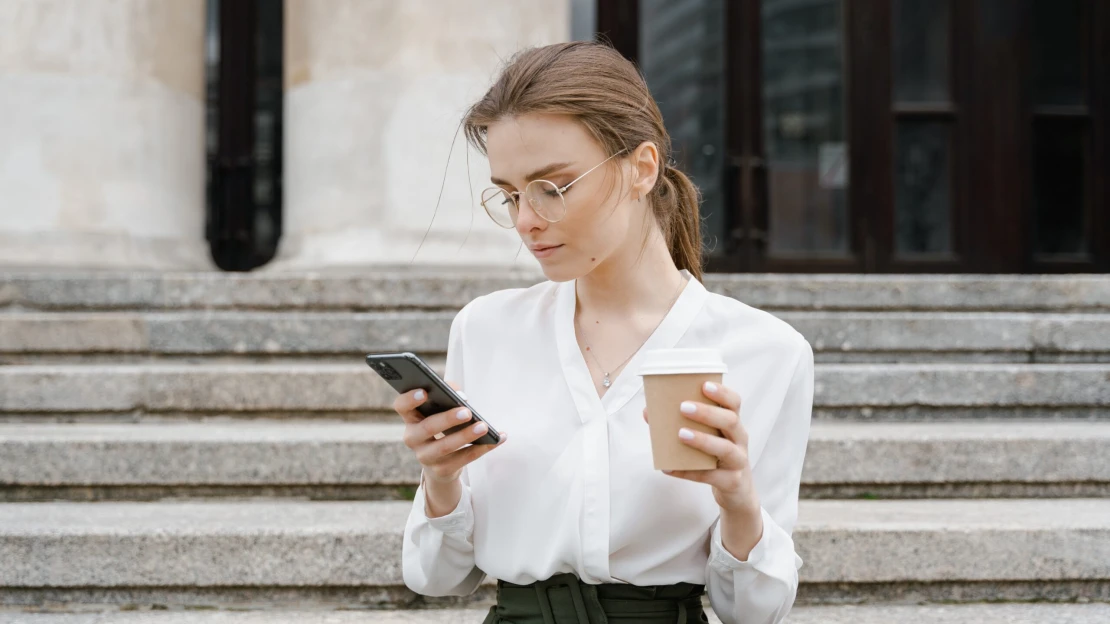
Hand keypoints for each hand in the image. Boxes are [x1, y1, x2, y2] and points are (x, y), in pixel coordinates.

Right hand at [394, 381, 506, 486]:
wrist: (440, 463)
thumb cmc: (441, 426)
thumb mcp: (440, 410)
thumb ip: (447, 394)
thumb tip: (461, 396)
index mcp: (410, 418)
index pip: (401, 406)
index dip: (410, 399)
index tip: (425, 392)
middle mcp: (413, 438)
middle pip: (427, 427)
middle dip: (448, 419)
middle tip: (467, 411)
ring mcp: (425, 456)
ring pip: (445, 446)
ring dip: (466, 435)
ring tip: (484, 426)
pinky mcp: (441, 470)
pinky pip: (463, 459)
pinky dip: (482, 448)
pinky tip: (497, 438)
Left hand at [642, 380, 758, 514]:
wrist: (736, 489)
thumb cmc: (716, 456)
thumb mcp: (708, 437)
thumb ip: (683, 423)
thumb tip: (648, 412)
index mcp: (733, 424)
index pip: (734, 403)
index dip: (722, 393)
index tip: (704, 385)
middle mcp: (740, 439)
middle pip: (731, 421)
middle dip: (707, 413)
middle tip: (683, 407)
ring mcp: (738, 461)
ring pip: (725, 448)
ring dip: (702, 440)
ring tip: (681, 434)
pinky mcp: (731, 481)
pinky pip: (710, 476)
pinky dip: (688, 472)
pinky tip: (669, 468)